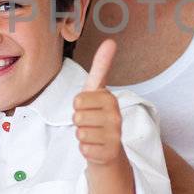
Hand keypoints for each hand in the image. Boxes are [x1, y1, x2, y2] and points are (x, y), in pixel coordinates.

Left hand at [72, 39, 123, 165]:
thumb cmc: (98, 116)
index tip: (89, 107)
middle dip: (79, 121)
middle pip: (77, 116)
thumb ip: (101, 66)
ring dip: (82, 135)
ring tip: (93, 134)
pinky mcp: (110, 153)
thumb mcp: (96, 90)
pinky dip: (85, 149)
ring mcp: (115, 135)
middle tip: (90, 123)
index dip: (78, 106)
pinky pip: (84, 149)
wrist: (109, 149)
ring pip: (80, 133)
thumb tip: (111, 41)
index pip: (79, 100)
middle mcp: (116, 116)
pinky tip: (95, 147)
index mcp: (110, 98)